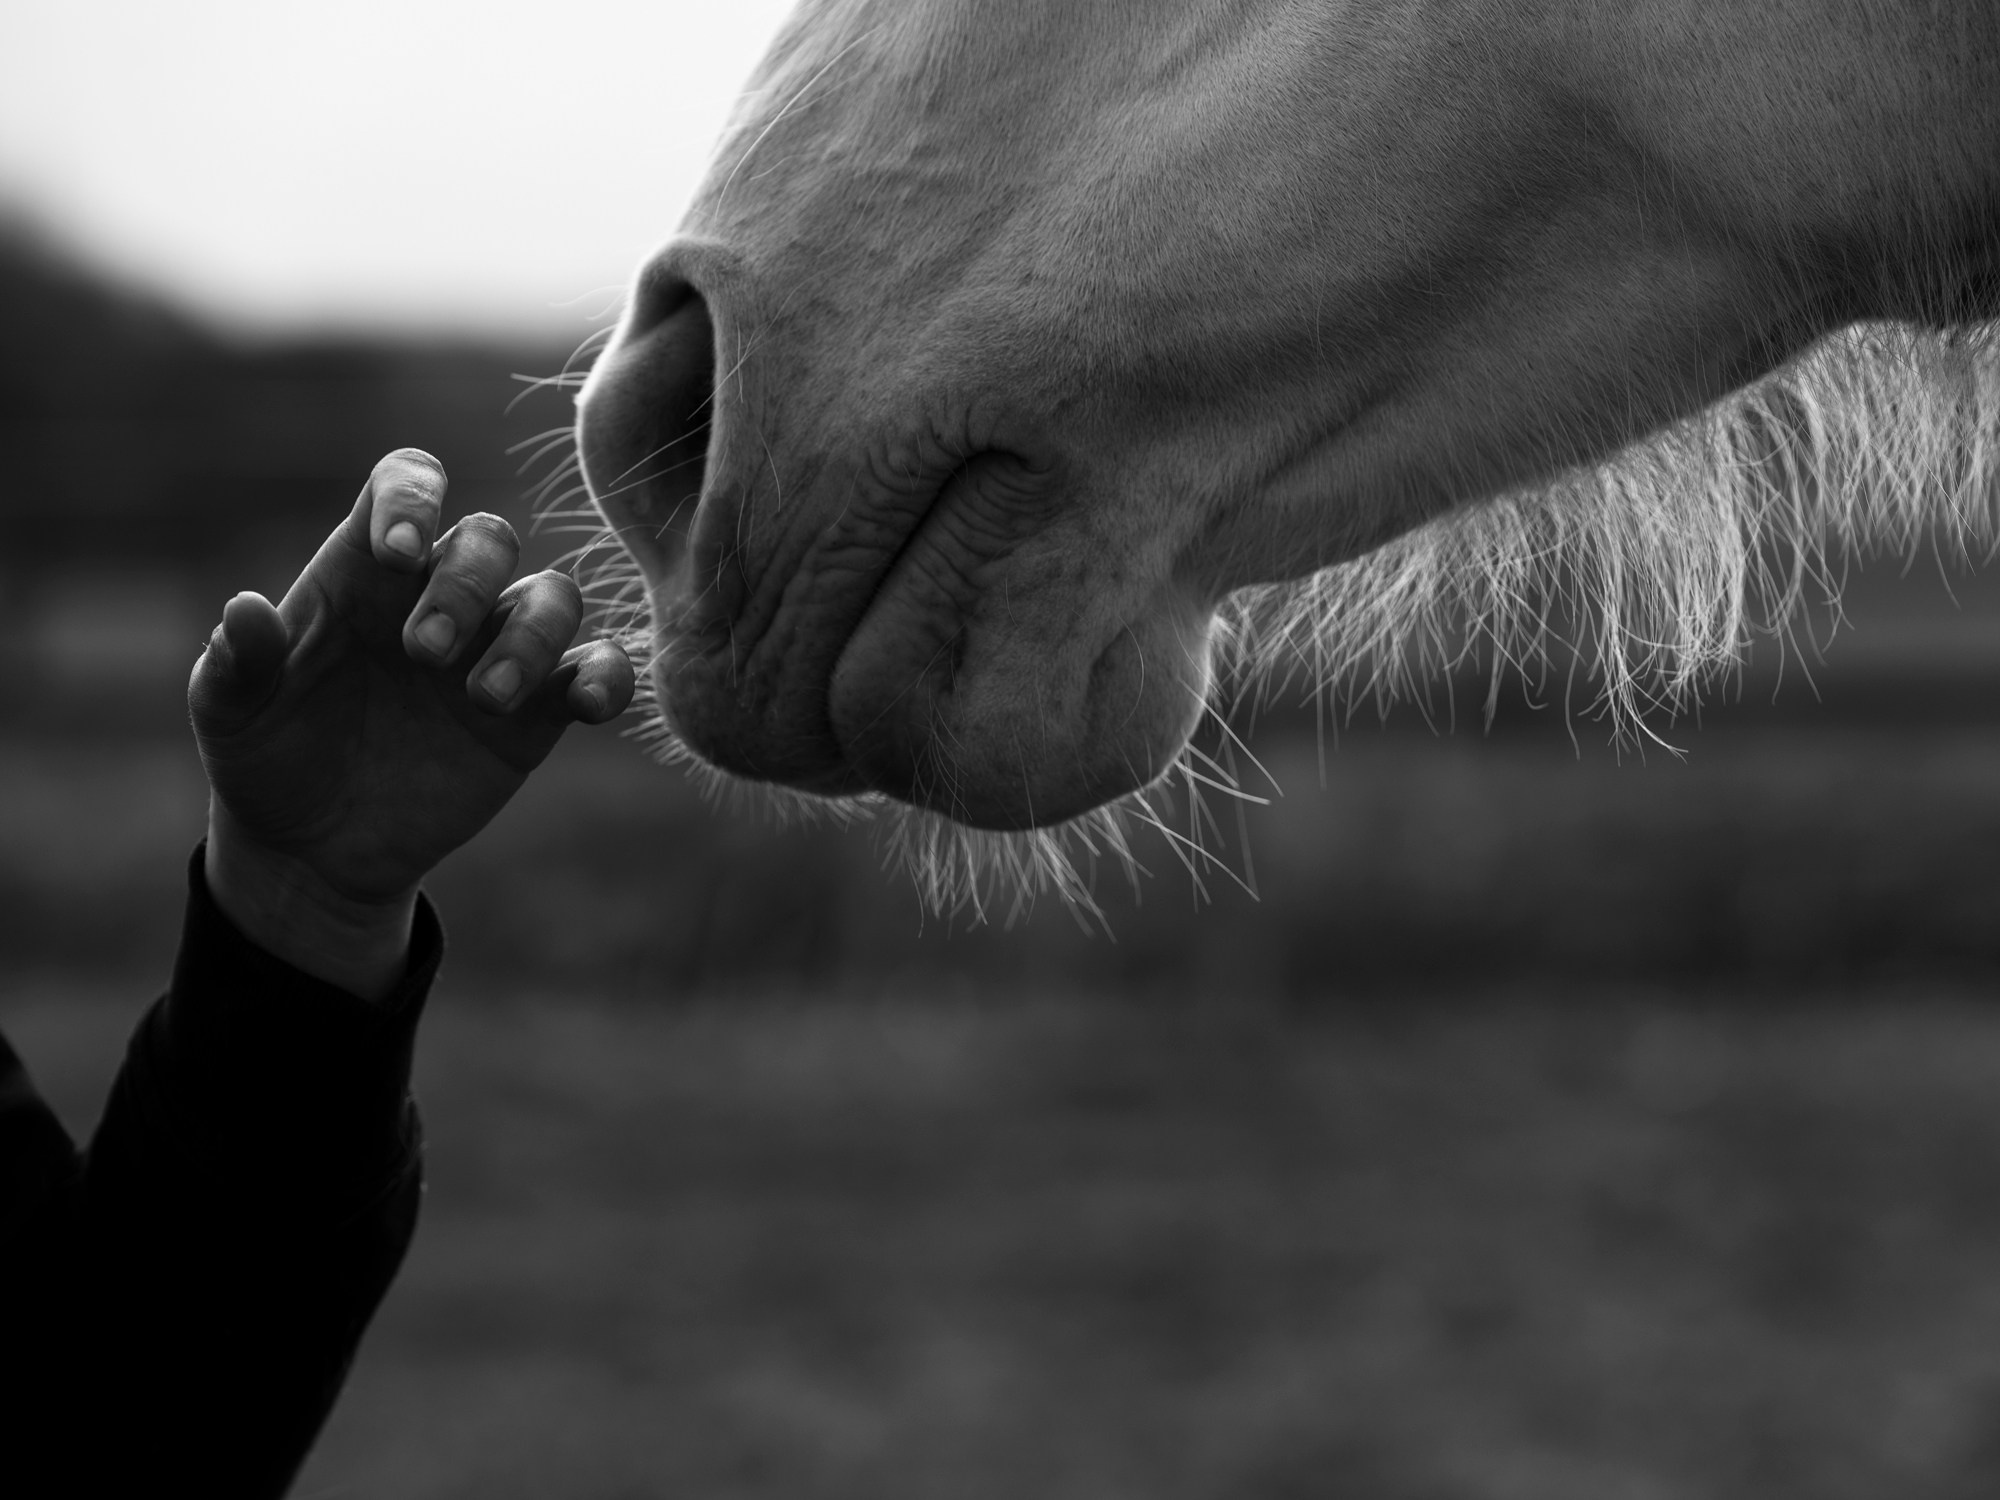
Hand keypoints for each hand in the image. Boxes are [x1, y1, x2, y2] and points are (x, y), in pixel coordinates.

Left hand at [189, 448, 634, 998]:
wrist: (314, 849)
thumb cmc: (267, 758)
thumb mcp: (230, 714)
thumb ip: (239, 662)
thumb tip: (246, 610)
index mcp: (364, 571)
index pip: (406, 484)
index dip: (413, 499)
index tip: (399, 553)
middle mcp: (440, 596)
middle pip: (489, 538)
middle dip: (467, 585)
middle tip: (423, 655)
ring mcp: (495, 651)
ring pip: (553, 597)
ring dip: (530, 636)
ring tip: (485, 698)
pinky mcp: (537, 712)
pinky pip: (597, 670)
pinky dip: (607, 677)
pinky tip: (585, 705)